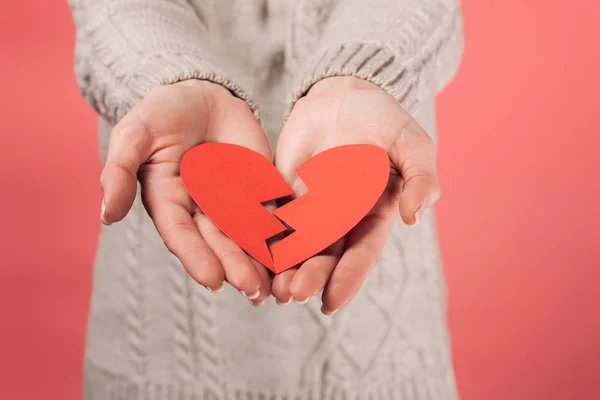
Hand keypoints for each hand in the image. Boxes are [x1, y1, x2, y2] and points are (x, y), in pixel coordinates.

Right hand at [100, 80, 270, 304]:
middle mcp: (200, 209)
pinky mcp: (259, 190)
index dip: (196, 257)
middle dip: (235, 267)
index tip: (213, 281)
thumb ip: (120, 172)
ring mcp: (232, 201)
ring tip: (276, 287)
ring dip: (261, 262)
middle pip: (219, 243)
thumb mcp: (134, 135)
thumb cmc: (162, 112)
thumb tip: (107, 215)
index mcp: (169, 201)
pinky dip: (283, 234)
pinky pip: (273, 214)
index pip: (182, 235)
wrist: (202, 93)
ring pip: (248, 236)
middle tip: (253, 291)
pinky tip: (297, 254)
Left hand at [271, 76, 439, 313]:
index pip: (361, 253)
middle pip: (325, 256)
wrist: (342, 94)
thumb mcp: (411, 143)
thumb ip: (420, 177)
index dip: (348, 278)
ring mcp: (310, 207)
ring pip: (295, 245)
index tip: (330, 302)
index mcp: (372, 213)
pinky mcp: (283, 193)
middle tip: (292, 294)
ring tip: (270, 288)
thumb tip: (414, 217)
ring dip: (283, 269)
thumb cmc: (383, 118)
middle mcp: (340, 218)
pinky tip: (248, 255)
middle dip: (309, 277)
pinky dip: (261, 238)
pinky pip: (270, 219)